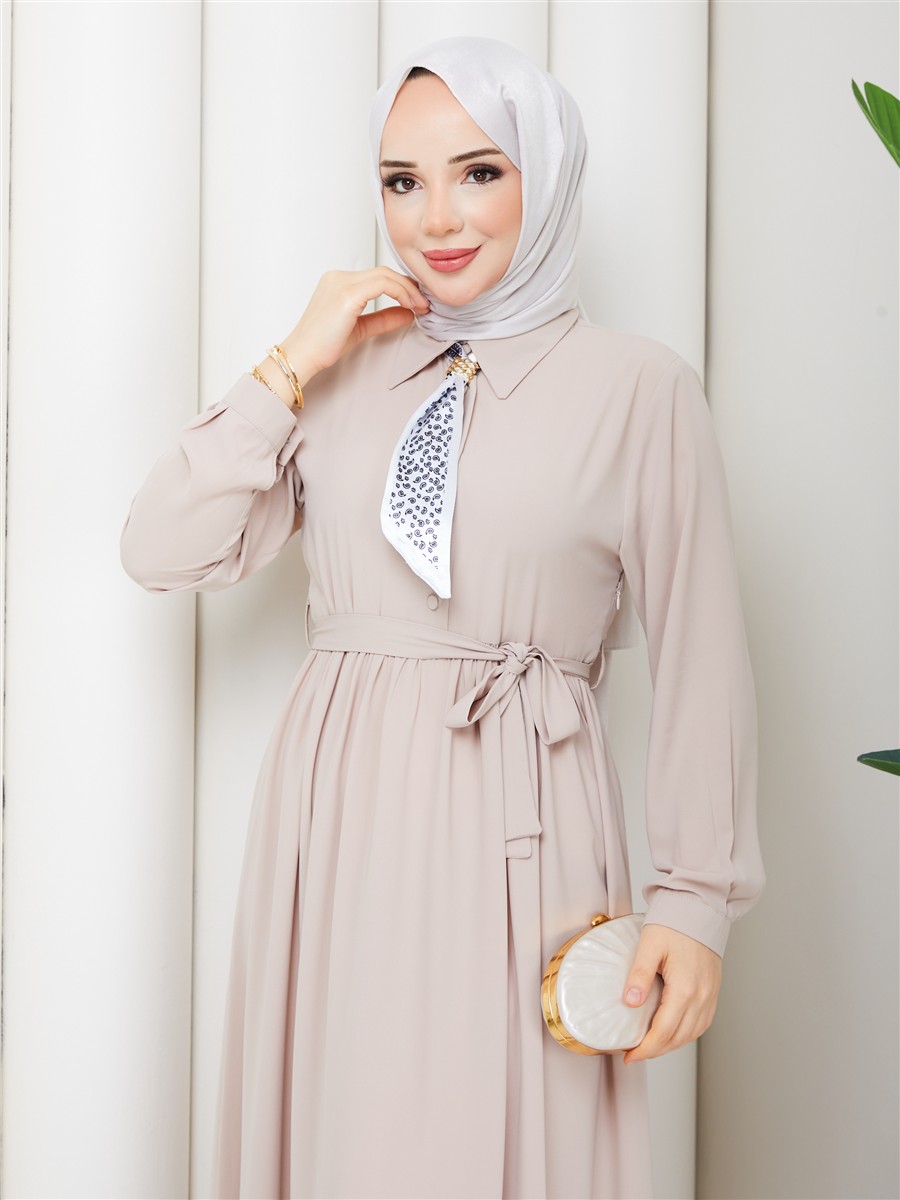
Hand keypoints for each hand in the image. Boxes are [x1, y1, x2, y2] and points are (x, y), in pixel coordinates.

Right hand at [281, 267, 429, 386]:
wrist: (302, 355)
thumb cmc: (323, 345)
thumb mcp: (360, 328)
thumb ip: (383, 318)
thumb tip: (409, 314)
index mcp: (338, 281)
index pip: (378, 275)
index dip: (402, 286)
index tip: (418, 302)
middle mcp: (339, 277)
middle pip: (384, 271)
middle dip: (409, 286)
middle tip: (425, 304)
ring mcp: (342, 283)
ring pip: (385, 275)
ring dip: (408, 290)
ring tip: (421, 307)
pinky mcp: (347, 294)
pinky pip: (383, 284)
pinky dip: (401, 293)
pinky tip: (410, 307)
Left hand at [621, 923, 721, 1063]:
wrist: (701, 908)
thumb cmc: (675, 922)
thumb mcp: (650, 945)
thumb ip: (639, 975)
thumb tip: (630, 1002)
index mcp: (685, 989)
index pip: (663, 1032)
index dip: (645, 1049)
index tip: (628, 1056)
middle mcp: (702, 997)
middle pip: (678, 1038)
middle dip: (655, 1051)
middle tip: (634, 1055)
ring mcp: (710, 995)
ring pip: (691, 1034)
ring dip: (670, 1045)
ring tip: (650, 1047)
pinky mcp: (713, 991)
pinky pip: (702, 1023)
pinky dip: (686, 1034)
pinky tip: (673, 1032)